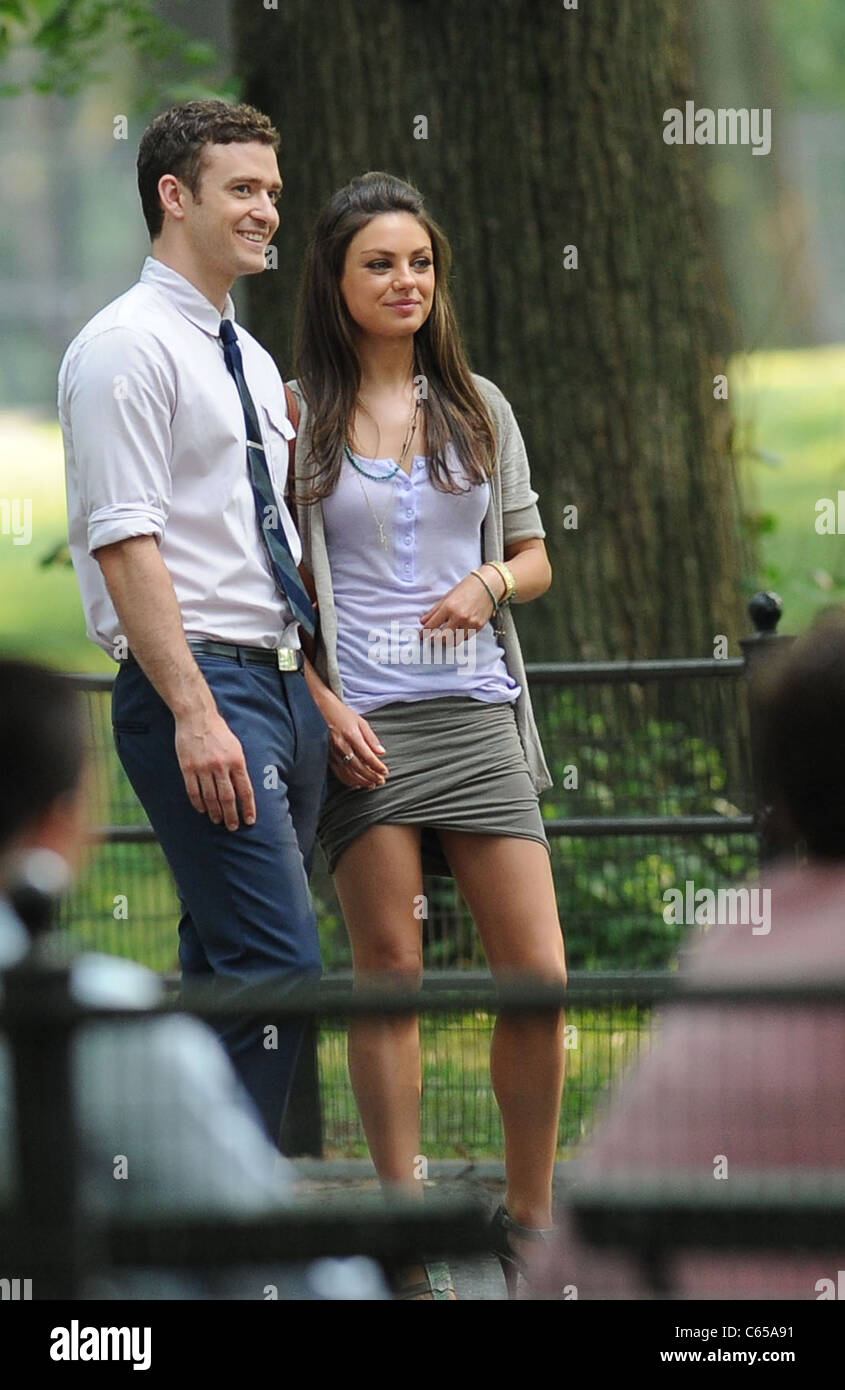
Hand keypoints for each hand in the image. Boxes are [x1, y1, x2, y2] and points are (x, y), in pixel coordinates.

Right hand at [174, 711, 256, 830]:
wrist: (197, 717)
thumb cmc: (219, 732)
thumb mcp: (236, 747)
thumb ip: (239, 767)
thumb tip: (243, 790)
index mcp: (236, 761)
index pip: (245, 790)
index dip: (248, 808)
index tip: (249, 820)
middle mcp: (221, 766)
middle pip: (228, 798)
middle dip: (231, 815)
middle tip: (233, 827)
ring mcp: (203, 768)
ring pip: (210, 798)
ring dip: (215, 812)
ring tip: (218, 821)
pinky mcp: (188, 768)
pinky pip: (194, 791)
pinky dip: (198, 803)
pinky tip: (202, 810)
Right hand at [324, 700, 388, 789]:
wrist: (319, 708)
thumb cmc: (340, 713)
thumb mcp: (360, 721)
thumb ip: (371, 738)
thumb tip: (381, 753)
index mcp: (351, 735)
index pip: (368, 756)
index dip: (377, 766)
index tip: (385, 772)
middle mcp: (341, 746)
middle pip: (358, 767)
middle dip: (371, 776)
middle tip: (380, 781)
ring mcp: (332, 752)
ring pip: (348, 772)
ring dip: (361, 781)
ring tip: (371, 785)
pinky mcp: (326, 756)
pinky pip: (338, 772)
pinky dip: (347, 780)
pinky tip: (355, 784)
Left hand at [419, 567, 504, 642]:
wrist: (488, 585)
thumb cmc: (467, 588)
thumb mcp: (447, 596)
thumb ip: (435, 610)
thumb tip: (423, 621)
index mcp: (448, 607)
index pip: (431, 626)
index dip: (424, 632)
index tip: (422, 634)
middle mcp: (459, 617)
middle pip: (442, 638)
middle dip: (435, 640)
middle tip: (431, 640)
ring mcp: (470, 623)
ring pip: (454, 641)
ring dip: (448, 641)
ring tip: (444, 637)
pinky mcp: (478, 627)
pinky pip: (466, 638)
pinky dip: (460, 636)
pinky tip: (457, 631)